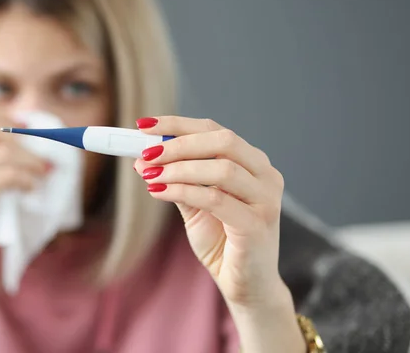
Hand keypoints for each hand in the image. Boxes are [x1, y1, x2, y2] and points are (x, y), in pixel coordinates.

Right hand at [0, 102, 49, 271]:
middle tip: (38, 152)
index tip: (25, 131)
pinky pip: (8, 175)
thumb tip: (19, 144)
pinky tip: (30, 188)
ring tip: (42, 172)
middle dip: (20, 135)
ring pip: (4, 150)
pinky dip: (26, 179)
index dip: (5, 116)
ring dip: (31, 160)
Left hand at [134, 116, 285, 307]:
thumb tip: (142, 159)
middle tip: (146, 153)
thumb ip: (175, 180)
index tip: (144, 125)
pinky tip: (158, 192)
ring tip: (149, 175)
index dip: (178, 124)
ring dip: (178, 168)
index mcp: (253, 163)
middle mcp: (265, 175)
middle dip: (178, 144)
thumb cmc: (223, 242)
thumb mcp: (195, 205)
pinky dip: (182, 191)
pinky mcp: (257, 225)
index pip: (215, 130)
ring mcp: (266, 200)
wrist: (245, 285)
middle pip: (223, 141)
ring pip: (221, 168)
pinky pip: (215, 199)